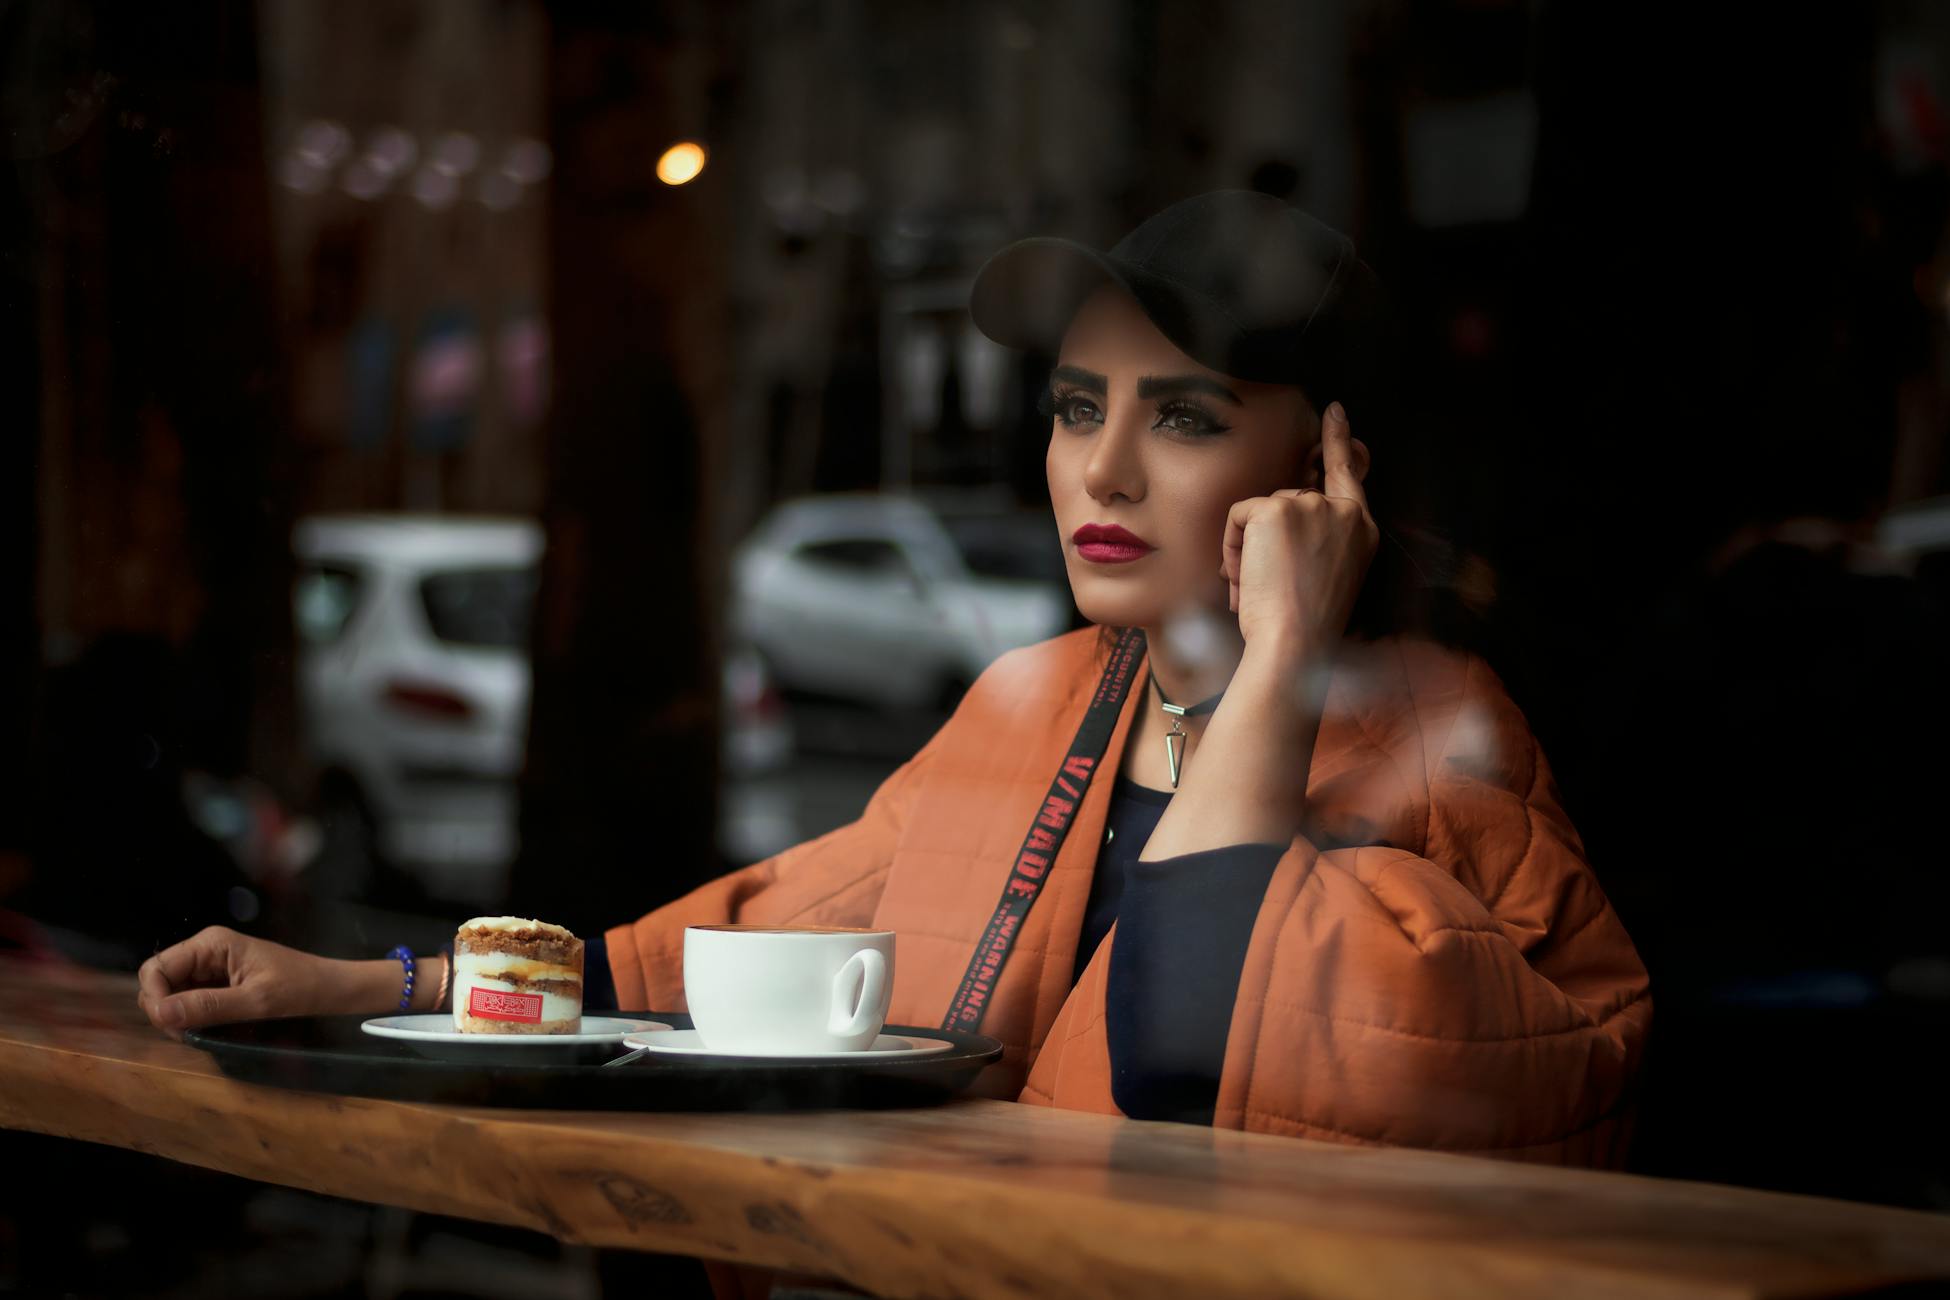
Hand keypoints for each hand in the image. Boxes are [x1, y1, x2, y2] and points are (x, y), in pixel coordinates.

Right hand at [136, 926, 341, 1038]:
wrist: (332, 991)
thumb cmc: (301, 989)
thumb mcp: (257, 1000)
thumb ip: (208, 1006)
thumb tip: (160, 1013)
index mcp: (211, 944)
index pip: (155, 968)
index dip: (155, 998)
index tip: (172, 1026)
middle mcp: (206, 952)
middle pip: (159, 982)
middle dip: (164, 1010)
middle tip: (189, 1034)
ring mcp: (211, 969)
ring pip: (172, 995)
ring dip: (178, 1017)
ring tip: (202, 1033)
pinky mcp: (219, 985)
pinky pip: (190, 1002)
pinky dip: (192, 1018)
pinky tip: (210, 1029)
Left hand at [1220, 401, 1378, 656]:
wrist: (1295, 645)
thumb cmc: (1303, 628)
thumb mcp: (1324, 578)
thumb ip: (1314, 541)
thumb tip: (1272, 520)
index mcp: (1362, 531)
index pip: (1348, 473)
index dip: (1339, 440)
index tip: (1334, 410)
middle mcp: (1344, 512)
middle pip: (1286, 502)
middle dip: (1266, 541)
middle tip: (1269, 586)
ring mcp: (1312, 506)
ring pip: (1260, 513)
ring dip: (1248, 550)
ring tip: (1260, 588)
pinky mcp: (1277, 509)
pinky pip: (1238, 517)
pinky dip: (1232, 547)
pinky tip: (1247, 577)